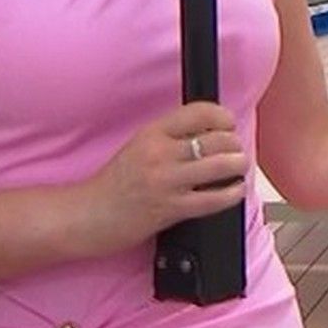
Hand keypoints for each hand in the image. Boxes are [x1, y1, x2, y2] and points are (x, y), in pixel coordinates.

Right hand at [70, 100, 246, 257]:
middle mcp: (160, 153)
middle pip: (215, 139)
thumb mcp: (138, 146)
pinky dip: (231, 193)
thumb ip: (170, 138)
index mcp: (152, 133)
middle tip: (237, 150)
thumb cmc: (113, 184)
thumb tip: (209, 132)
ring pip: (219, 165)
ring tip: (240, 166)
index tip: (228, 123)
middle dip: (234, 144)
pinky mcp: (171, 208)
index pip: (198, 112)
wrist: (88, 215)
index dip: (222, 116)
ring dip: (238, 165)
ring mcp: (166, 181)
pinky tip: (235, 190)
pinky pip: (212, 199)